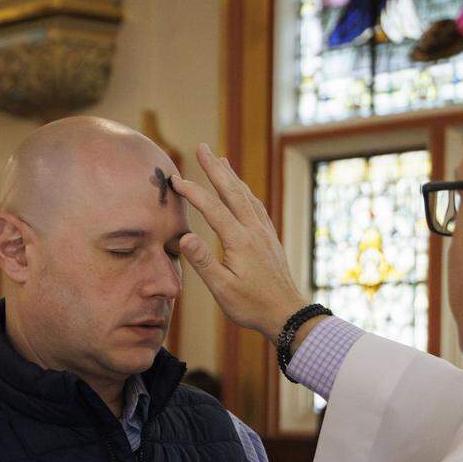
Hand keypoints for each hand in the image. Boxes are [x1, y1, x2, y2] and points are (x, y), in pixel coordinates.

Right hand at [172, 145, 308, 341]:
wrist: (287, 314)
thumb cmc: (252, 305)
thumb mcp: (222, 288)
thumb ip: (203, 261)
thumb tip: (185, 236)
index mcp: (239, 240)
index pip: (212, 208)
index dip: (193, 191)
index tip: (175, 179)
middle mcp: (254, 230)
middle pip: (232, 191)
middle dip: (215, 168)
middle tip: (202, 147)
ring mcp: (265, 233)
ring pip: (247, 196)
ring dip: (232, 176)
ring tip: (222, 160)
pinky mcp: (271, 240)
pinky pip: (258, 207)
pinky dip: (247, 193)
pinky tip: (245, 192)